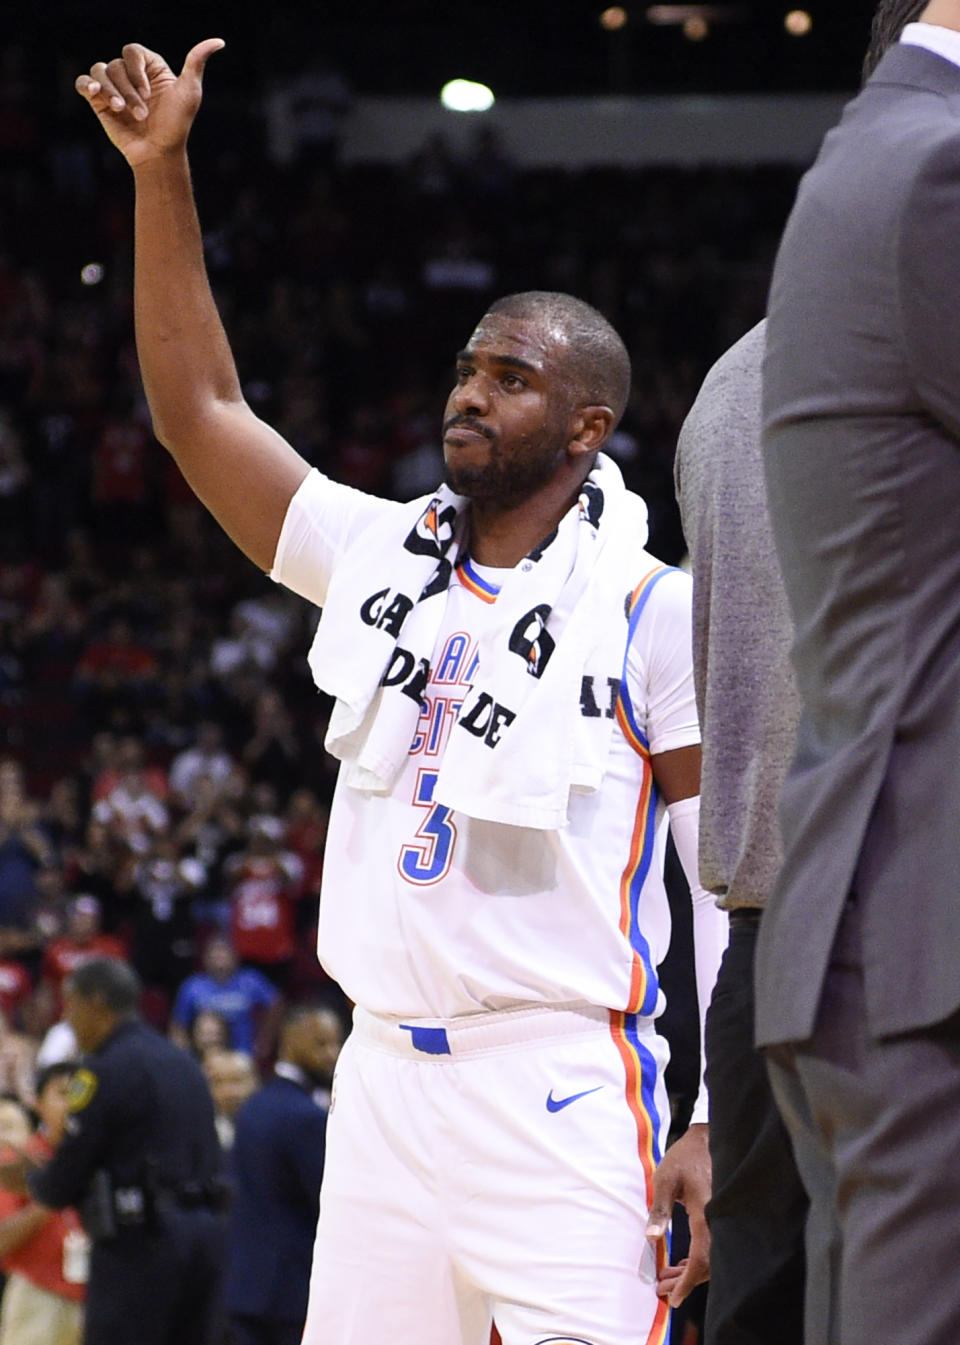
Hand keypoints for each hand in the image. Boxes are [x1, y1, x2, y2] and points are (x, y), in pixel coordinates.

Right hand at [75, 39, 223, 167]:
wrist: (158, 153)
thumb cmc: (176, 125)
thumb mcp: (189, 92)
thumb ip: (197, 63)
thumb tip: (219, 41)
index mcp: (150, 67)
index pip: (132, 51)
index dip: (136, 69)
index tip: (148, 92)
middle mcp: (131, 74)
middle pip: (116, 65)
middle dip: (129, 90)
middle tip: (142, 114)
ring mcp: (114, 87)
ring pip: (100, 72)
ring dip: (111, 92)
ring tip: (122, 111)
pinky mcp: (100, 102)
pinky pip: (84, 83)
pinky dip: (87, 85)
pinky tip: (95, 93)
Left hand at [645, 1122, 710, 1307]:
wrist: (707, 1139)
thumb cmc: (684, 1157)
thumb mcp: (665, 1178)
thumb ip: (659, 1208)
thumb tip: (651, 1238)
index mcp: (705, 1213)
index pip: (701, 1258)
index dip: (688, 1281)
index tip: (672, 1297)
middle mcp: (717, 1220)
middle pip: (707, 1264)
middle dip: (685, 1281)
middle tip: (663, 1290)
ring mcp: (720, 1219)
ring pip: (710, 1257)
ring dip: (689, 1272)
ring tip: (666, 1279)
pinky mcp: (718, 1217)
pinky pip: (711, 1246)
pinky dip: (696, 1259)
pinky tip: (680, 1262)